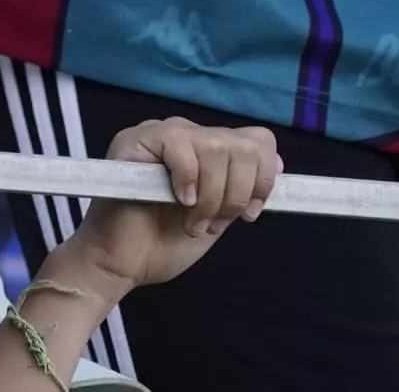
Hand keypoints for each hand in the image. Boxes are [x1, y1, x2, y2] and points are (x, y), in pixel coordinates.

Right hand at [38, 119, 281, 313]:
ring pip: (216, 147)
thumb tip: (278, 164)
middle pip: (242, 145)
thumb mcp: (217, 215)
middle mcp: (187, 134)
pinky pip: (180, 145)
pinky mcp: (134, 140)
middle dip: (236, 194)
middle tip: (212, 223)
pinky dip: (188, 180)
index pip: (256, 140)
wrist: (120, 265)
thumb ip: (241, 190)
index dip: (262, 178)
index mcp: (206, 149)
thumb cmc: (163, 244)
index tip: (248, 215)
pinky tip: (179, 201)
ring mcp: (159, 133)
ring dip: (211, 196)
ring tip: (192, 221)